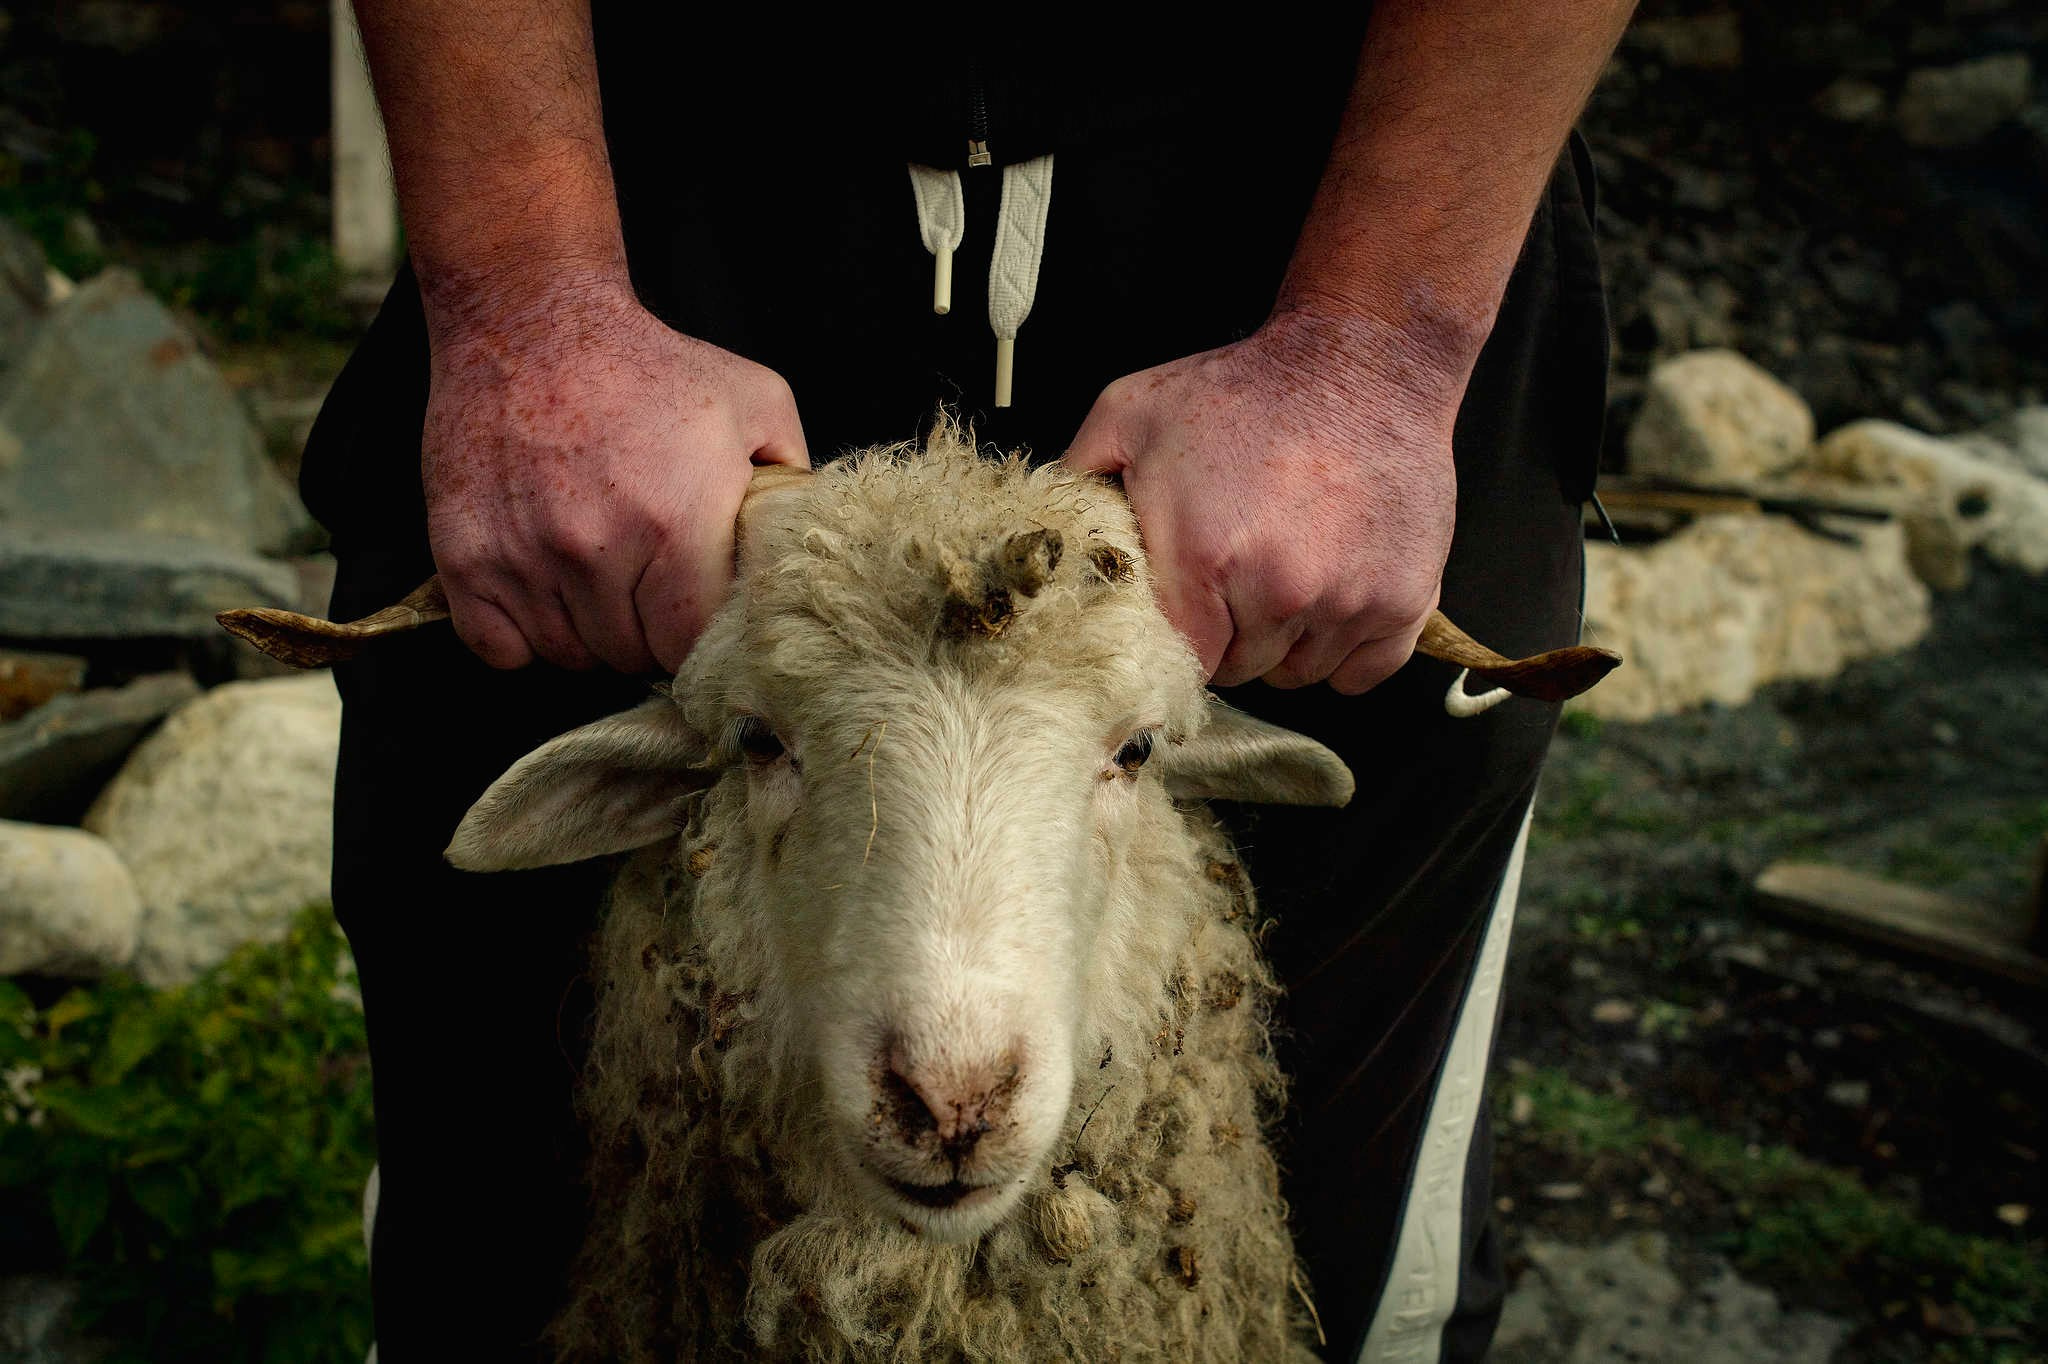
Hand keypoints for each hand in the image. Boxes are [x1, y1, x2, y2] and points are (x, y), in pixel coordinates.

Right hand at [421, 277, 806, 673]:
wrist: (529, 321)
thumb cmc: (647, 363)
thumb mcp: (754, 400)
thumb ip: (792, 478)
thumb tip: (807, 543)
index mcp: (677, 524)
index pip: (691, 646)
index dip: (698, 637)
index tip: (693, 614)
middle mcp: (597, 550)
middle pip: (631, 656)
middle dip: (644, 632)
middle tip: (644, 588)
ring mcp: (525, 559)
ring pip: (567, 655)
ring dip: (586, 633)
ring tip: (595, 577)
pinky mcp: (464, 558)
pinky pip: (499, 650)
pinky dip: (519, 636)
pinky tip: (542, 591)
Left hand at [1062, 307, 1458, 693]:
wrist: (1362, 361)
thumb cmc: (1249, 388)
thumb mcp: (1131, 413)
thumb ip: (1079, 478)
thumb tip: (1040, 535)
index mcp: (1204, 557)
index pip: (1179, 664)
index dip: (1176, 646)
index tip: (1181, 623)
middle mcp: (1279, 590)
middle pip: (1240, 670)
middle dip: (1230, 634)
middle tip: (1236, 578)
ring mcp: (1348, 600)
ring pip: (1299, 674)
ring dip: (1288, 643)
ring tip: (1287, 575)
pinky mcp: (1404, 601)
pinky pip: (1361, 674)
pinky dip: (1346, 651)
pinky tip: (1332, 601)